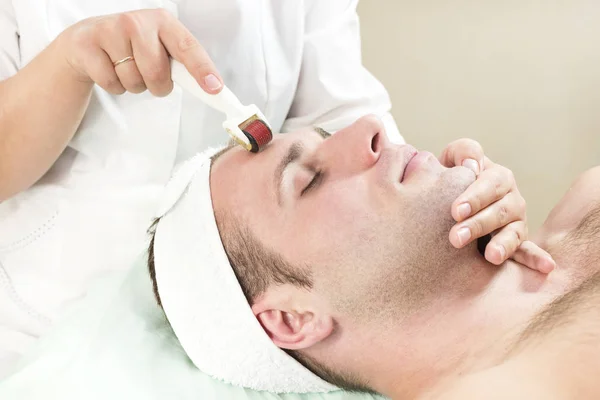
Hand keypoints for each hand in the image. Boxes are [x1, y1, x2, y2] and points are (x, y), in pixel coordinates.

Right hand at [57, 9, 222, 95]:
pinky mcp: (87, 44)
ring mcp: (110, 30)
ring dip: (133, 86)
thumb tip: (212, 88)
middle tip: (149, 77)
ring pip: (134, 81)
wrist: (88, 41)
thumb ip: (183, 65)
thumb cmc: (133, 48)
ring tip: (125, 69)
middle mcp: (136, 21)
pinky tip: (109, 69)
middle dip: (157, 86)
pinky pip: (111, 84)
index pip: (187, 47)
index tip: (214, 87)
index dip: (201, 68)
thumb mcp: (160, 48)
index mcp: (162, 21)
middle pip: (157, 73)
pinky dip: (114, 86)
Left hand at [440, 139, 555, 272]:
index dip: (474, 197)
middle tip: (455, 238)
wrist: (449, 200)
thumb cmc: (452, 177)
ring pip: (512, 232)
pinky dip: (536, 259)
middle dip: (478, 225)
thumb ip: (463, 152)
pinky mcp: (516, 242)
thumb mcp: (453, 159)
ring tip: (491, 256)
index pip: (489, 185)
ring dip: (502, 244)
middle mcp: (512, 199)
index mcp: (498, 177)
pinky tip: (546, 267)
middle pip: (499, 211)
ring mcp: (517, 221)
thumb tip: (472, 165)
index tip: (455, 211)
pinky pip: (527, 251)